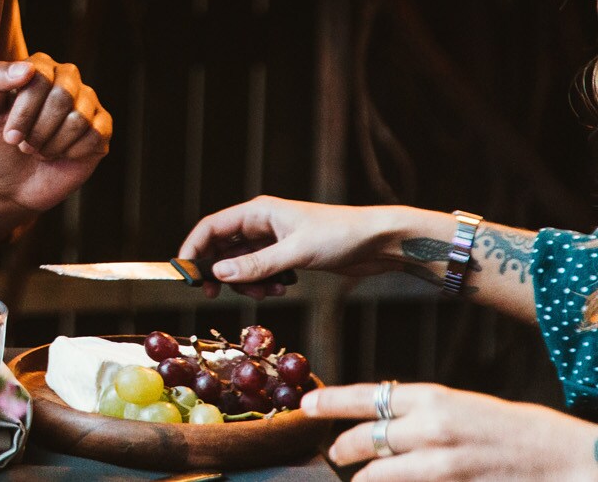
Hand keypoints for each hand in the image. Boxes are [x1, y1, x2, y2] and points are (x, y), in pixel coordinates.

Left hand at [0, 54, 111, 216]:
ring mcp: (87, 104)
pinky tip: (59, 155)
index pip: (39, 76)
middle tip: (23, 146)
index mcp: (38, 67)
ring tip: (39, 150)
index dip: (24, 111)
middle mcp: (67, 79)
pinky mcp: (101, 130)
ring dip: (51, 144)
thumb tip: (27, 67)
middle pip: (62, 95)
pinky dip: (69, 152)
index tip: (9, 136)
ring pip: (78, 119)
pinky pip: (94, 135)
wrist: (10, 184)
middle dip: (38, 129)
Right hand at [179, 196, 423, 297]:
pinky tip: (280, 289)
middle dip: (220, 271)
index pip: (212, 227)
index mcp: (258, 211)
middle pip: (223, 246)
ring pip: (242, 261)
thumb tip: (219, 273)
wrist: (379, 242)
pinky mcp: (287, 253)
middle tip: (217, 294)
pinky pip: (261, 269)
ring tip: (265, 293)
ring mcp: (274, 239)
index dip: (194, 248)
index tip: (185, 274)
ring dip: (246, 281)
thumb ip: (256, 264)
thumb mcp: (296, 253)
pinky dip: (263, 282)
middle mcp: (261, 222)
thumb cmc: (340, 236)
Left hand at [309, 381, 597, 479]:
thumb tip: (383, 420)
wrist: (563, 459)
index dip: (330, 401)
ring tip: (360, 476)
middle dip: (343, 450)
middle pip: (363, 440)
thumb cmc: (514, 430)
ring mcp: (442, 464)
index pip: (367, 396)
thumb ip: (423, 413)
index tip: (305, 405)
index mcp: (434, 398)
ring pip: (377, 474)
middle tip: (337, 454)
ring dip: (363, 478)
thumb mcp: (463, 407)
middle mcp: (432, 428)